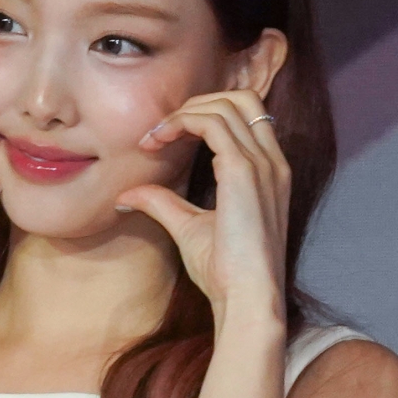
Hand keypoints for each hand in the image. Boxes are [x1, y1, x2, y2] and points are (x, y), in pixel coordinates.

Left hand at [115, 89, 290, 328]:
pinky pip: (212, 123)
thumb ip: (163, 204)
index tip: (164, 139)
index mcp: (268, 171)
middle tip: (160, 130)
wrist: (246, 299)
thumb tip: (126, 195)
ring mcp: (262, 163)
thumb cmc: (225, 273)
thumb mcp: (188, 228)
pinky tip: (157, 142)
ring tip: (153, 138)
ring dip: (183, 113)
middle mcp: (271, 161)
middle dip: (196, 103)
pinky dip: (182, 123)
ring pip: (226, 104)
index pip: (245, 116)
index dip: (203, 115)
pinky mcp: (244, 171)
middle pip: (240, 98)